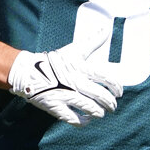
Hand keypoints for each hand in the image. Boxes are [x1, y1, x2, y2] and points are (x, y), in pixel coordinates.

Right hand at [8, 31, 122, 126]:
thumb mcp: (75, 49)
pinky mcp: (55, 107)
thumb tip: (106, 28)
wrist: (29, 72)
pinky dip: (83, 121)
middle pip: (100, 96)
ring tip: (102, 113)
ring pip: (90, 108)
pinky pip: (73, 118)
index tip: (119, 92)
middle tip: (113, 106)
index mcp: (81, 68)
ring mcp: (65, 95)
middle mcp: (75, 82)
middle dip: (110, 103)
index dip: (116, 86)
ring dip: (99, 112)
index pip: (106, 77)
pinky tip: (87, 120)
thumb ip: (93, 41)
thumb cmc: (56, 61)